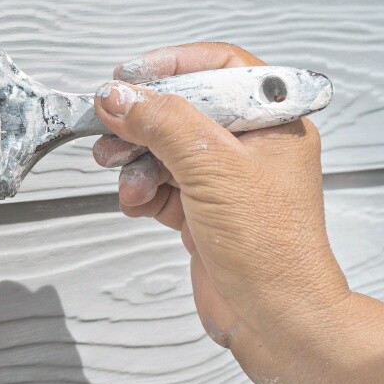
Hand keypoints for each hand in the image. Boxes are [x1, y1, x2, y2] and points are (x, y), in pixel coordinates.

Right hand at [90, 43, 349, 372]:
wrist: (273, 317)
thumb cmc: (272, 250)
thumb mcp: (213, 169)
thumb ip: (163, 124)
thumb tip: (121, 96)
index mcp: (272, 121)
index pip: (220, 67)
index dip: (172, 65)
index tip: (129, 76)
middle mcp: (250, 146)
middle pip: (181, 109)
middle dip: (141, 121)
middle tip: (110, 127)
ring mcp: (224, 180)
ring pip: (163, 149)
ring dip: (135, 160)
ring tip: (124, 174)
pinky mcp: (201, 211)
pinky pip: (157, 185)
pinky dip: (140, 191)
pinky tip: (138, 202)